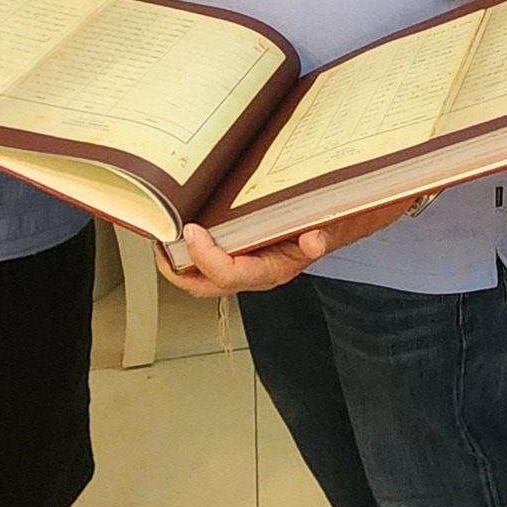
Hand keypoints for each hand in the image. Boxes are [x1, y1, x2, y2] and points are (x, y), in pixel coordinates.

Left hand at [153, 196, 421, 298]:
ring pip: (202, 281)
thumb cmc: (335, 220)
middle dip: (178, 269)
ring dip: (179, 264)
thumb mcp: (334, 224)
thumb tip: (312, 240)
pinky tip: (178, 235)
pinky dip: (187, 256)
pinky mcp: (242, 257)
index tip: (192, 231)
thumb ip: (323, 236)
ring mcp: (247, 268)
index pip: (232, 274)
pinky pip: (207, 266)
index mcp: (275, 270)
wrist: (345, 220)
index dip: (207, 257)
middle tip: (160, 242)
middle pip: (207, 286)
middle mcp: (256, 274)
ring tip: (162, 238)